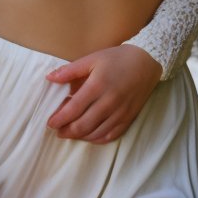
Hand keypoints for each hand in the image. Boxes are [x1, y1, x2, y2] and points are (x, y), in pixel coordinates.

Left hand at [45, 43, 162, 142]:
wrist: (147, 62)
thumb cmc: (117, 59)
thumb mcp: (92, 58)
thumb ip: (70, 70)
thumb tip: (49, 78)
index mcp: (98, 85)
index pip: (74, 109)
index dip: (59, 119)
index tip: (50, 123)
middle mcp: (109, 102)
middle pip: (83, 125)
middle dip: (66, 131)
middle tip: (57, 131)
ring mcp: (120, 112)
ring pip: (96, 133)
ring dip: (80, 137)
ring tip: (70, 133)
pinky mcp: (129, 118)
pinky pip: (111, 135)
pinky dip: (97, 139)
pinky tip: (89, 136)